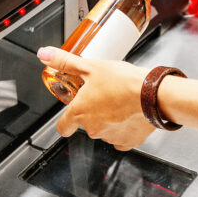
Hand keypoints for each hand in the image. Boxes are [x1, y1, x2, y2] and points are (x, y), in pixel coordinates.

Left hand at [37, 46, 154, 150]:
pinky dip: (123, 127)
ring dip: (107, 118)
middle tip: (102, 94)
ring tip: (118, 99)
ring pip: (104, 130)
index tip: (70, 114)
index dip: (65, 121)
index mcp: (79, 113)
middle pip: (86, 125)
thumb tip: (44, 54)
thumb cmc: (123, 81)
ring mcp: (110, 137)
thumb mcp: (89, 66)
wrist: (152, 94)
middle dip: (92, 111)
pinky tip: (128, 113)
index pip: (63, 127)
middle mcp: (93, 129)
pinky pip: (121, 137)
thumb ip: (64, 62)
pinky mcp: (129, 141)